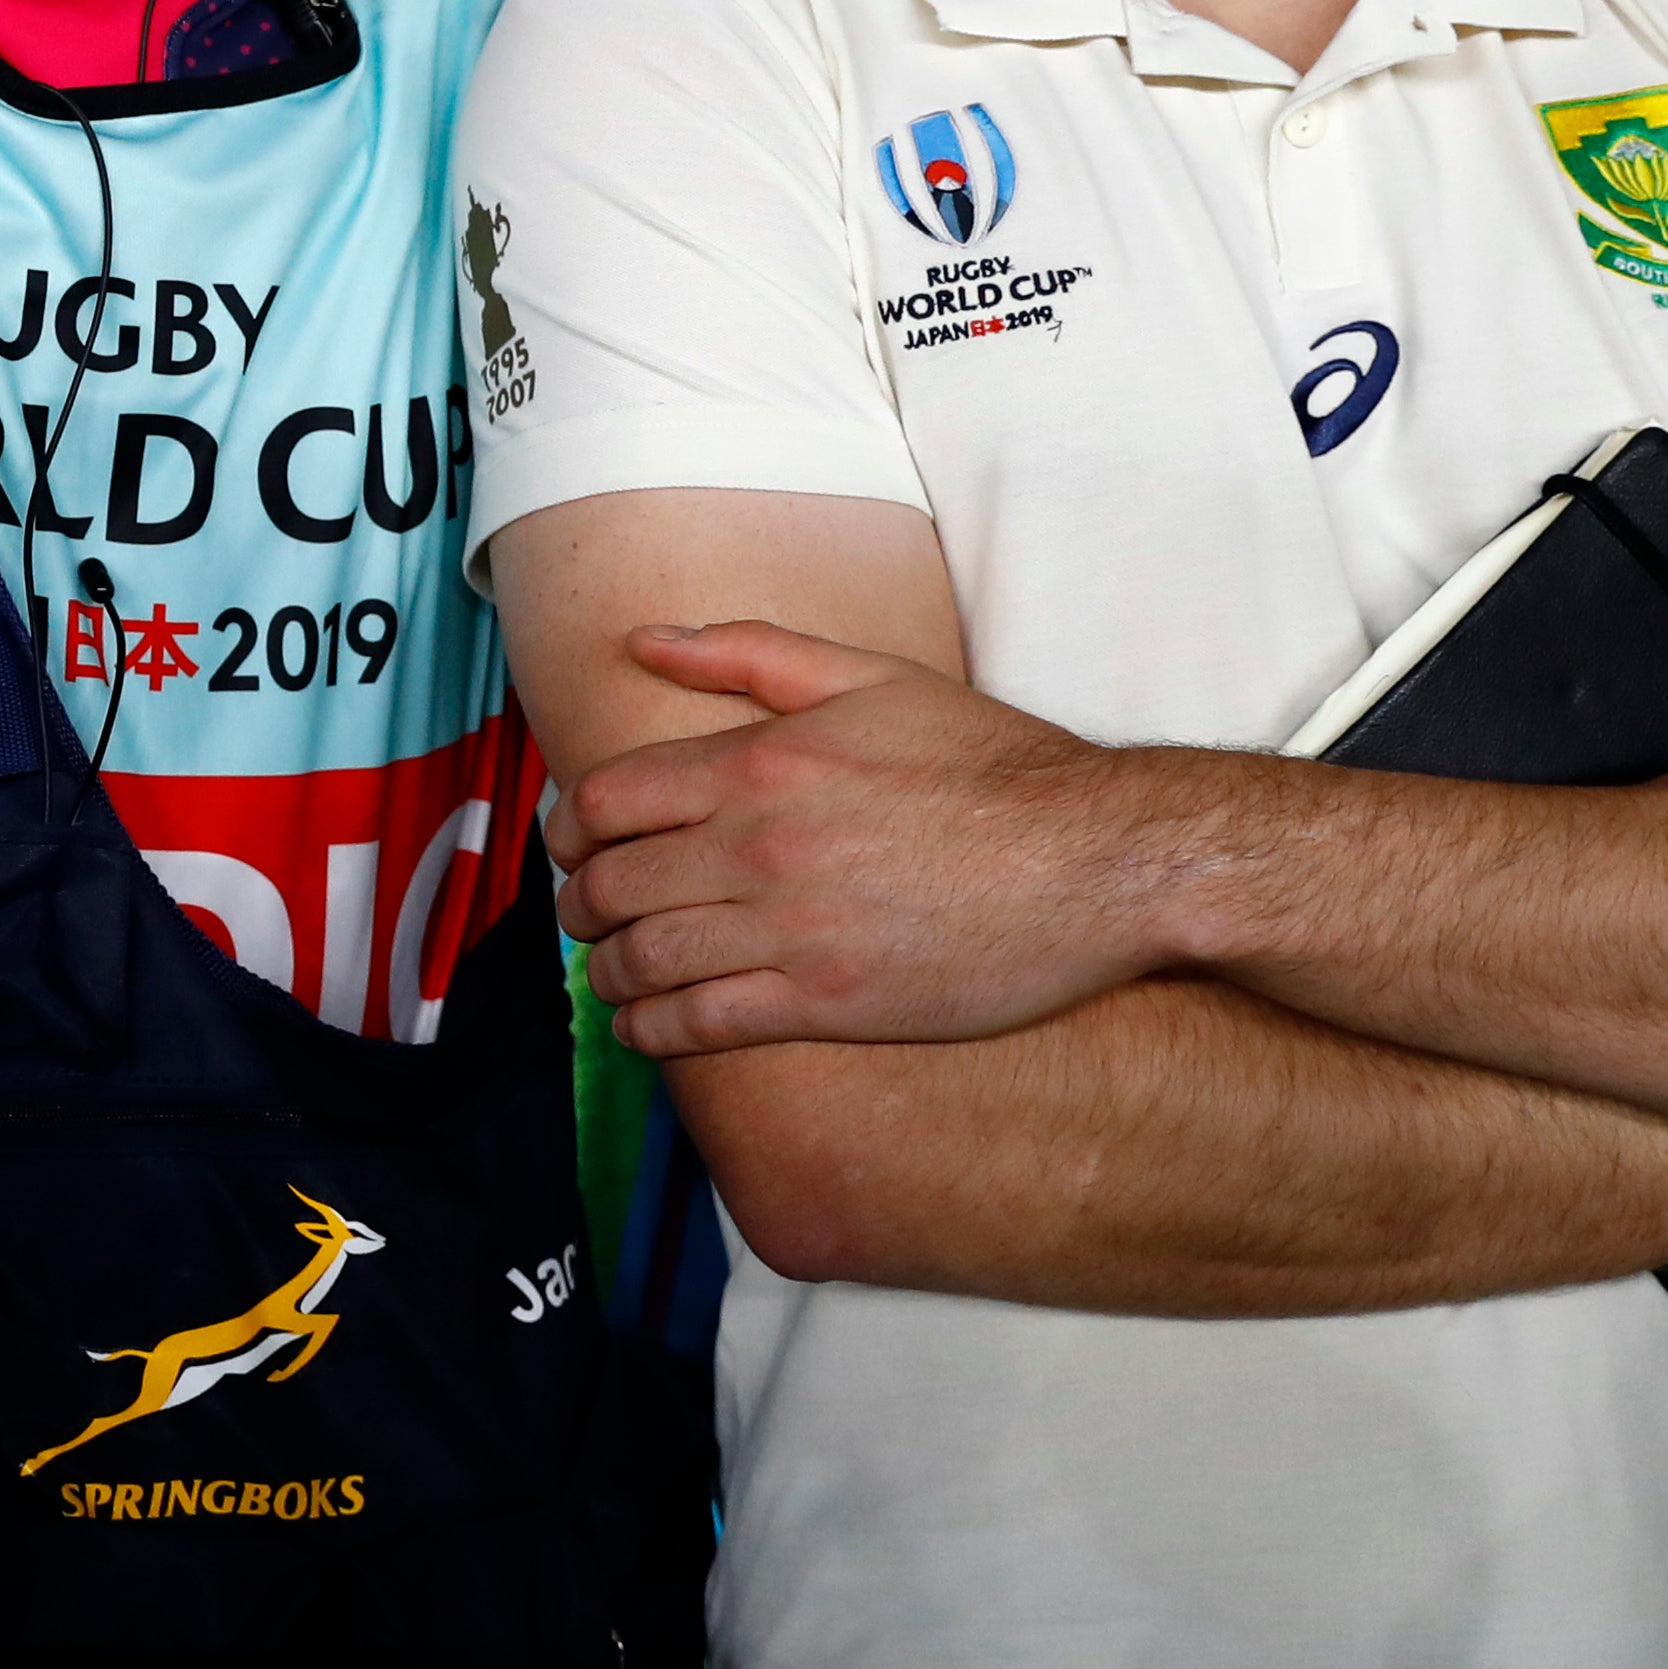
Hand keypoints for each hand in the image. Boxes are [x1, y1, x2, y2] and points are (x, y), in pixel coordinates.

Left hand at [546, 620, 1172, 1053]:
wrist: (1095, 860)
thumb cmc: (993, 764)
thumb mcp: (873, 678)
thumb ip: (749, 654)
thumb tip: (645, 639)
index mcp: (760, 763)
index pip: (606, 800)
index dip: (572, 829)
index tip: (576, 845)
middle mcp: (757, 846)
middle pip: (610, 883)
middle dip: (580, 902)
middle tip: (586, 911)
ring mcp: (788, 929)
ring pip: (643, 959)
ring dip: (608, 970)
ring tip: (612, 971)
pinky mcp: (826, 1001)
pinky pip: (700, 1024)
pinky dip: (651, 1028)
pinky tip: (646, 1025)